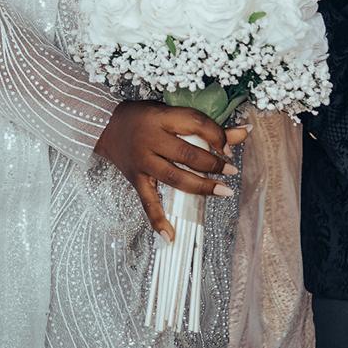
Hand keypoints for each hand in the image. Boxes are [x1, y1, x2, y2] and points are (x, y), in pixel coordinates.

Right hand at [93, 102, 246, 240]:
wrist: (104, 126)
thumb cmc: (143, 115)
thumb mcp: (171, 112)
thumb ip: (204, 125)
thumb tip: (243, 132)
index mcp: (162, 117)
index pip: (195, 124)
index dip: (216, 135)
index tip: (230, 146)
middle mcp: (152, 140)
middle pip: (187, 153)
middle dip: (213, 163)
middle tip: (231, 170)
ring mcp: (143, 162)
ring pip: (175, 178)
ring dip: (201, 186)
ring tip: (223, 190)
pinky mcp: (136, 180)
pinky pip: (148, 203)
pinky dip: (158, 221)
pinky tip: (172, 236)